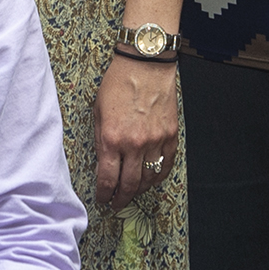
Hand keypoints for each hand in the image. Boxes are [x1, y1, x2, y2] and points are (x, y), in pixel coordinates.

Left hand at [94, 53, 179, 204]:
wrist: (145, 65)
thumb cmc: (118, 83)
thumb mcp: (98, 111)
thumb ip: (101, 139)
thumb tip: (104, 163)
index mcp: (111, 138)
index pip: (108, 179)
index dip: (104, 194)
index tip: (103, 199)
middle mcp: (134, 144)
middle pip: (128, 185)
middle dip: (121, 199)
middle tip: (116, 204)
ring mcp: (155, 141)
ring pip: (148, 179)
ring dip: (139, 190)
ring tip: (132, 192)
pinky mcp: (170, 136)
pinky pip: (166, 165)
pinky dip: (158, 176)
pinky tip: (151, 179)